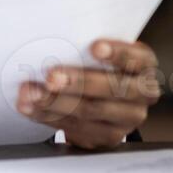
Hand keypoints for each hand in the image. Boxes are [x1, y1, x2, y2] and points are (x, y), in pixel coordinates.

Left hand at [16, 39, 162, 149]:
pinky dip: (47, 116)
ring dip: (55, 102)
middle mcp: (142, 93)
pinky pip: (75, 127)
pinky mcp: (107, 137)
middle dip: (78, 82)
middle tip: (50, 77)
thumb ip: (84, 45)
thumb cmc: (95, 63)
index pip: (137, 58)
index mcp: (143, 65)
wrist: (102, 98)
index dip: (117, 54)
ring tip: (30, 93)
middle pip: (112, 89)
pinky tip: (29, 107)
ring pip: (90, 111)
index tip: (94, 47)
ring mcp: (127, 119)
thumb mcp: (100, 52)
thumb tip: (47, 35)